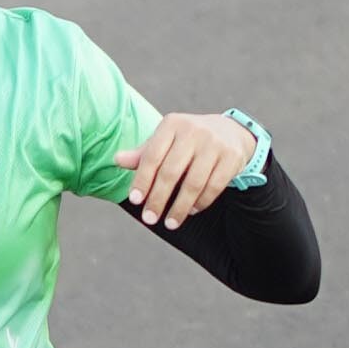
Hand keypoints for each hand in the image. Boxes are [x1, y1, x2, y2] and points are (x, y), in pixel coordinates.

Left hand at [116, 111, 259, 227]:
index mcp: (172, 124)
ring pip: (194, 183)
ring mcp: (214, 144)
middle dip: (158, 199)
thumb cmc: (187, 140)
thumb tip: (116, 160)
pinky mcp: (232, 158)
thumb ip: (143, 153)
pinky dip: (201, 203)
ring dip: (179, 207)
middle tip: (149, 219)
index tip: (135, 200)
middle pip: (171, 172)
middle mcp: (193, 131)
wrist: (230, 132)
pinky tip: (190, 211)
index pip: (152, 156)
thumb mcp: (166, 140)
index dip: (142, 180)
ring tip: (170, 223)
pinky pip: (214, 187)